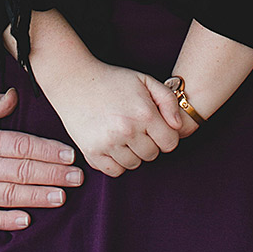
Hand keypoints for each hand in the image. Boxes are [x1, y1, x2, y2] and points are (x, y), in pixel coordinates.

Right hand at [0, 88, 83, 229]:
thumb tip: (14, 95)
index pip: (22, 145)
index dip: (47, 150)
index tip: (69, 154)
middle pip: (22, 170)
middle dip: (53, 174)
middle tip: (77, 177)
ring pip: (11, 195)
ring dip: (38, 196)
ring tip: (61, 197)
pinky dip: (7, 220)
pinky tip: (27, 220)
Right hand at [45, 57, 182, 177]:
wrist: (74, 81)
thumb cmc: (112, 80)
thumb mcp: (145, 80)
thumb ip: (168, 100)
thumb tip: (177, 126)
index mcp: (144, 113)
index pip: (170, 143)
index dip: (166, 135)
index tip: (155, 127)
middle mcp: (127, 131)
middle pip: (152, 155)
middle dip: (149, 143)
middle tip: (137, 129)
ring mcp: (109, 143)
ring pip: (134, 164)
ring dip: (132, 153)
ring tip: (123, 134)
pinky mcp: (92, 152)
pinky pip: (115, 171)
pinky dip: (116, 162)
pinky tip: (113, 145)